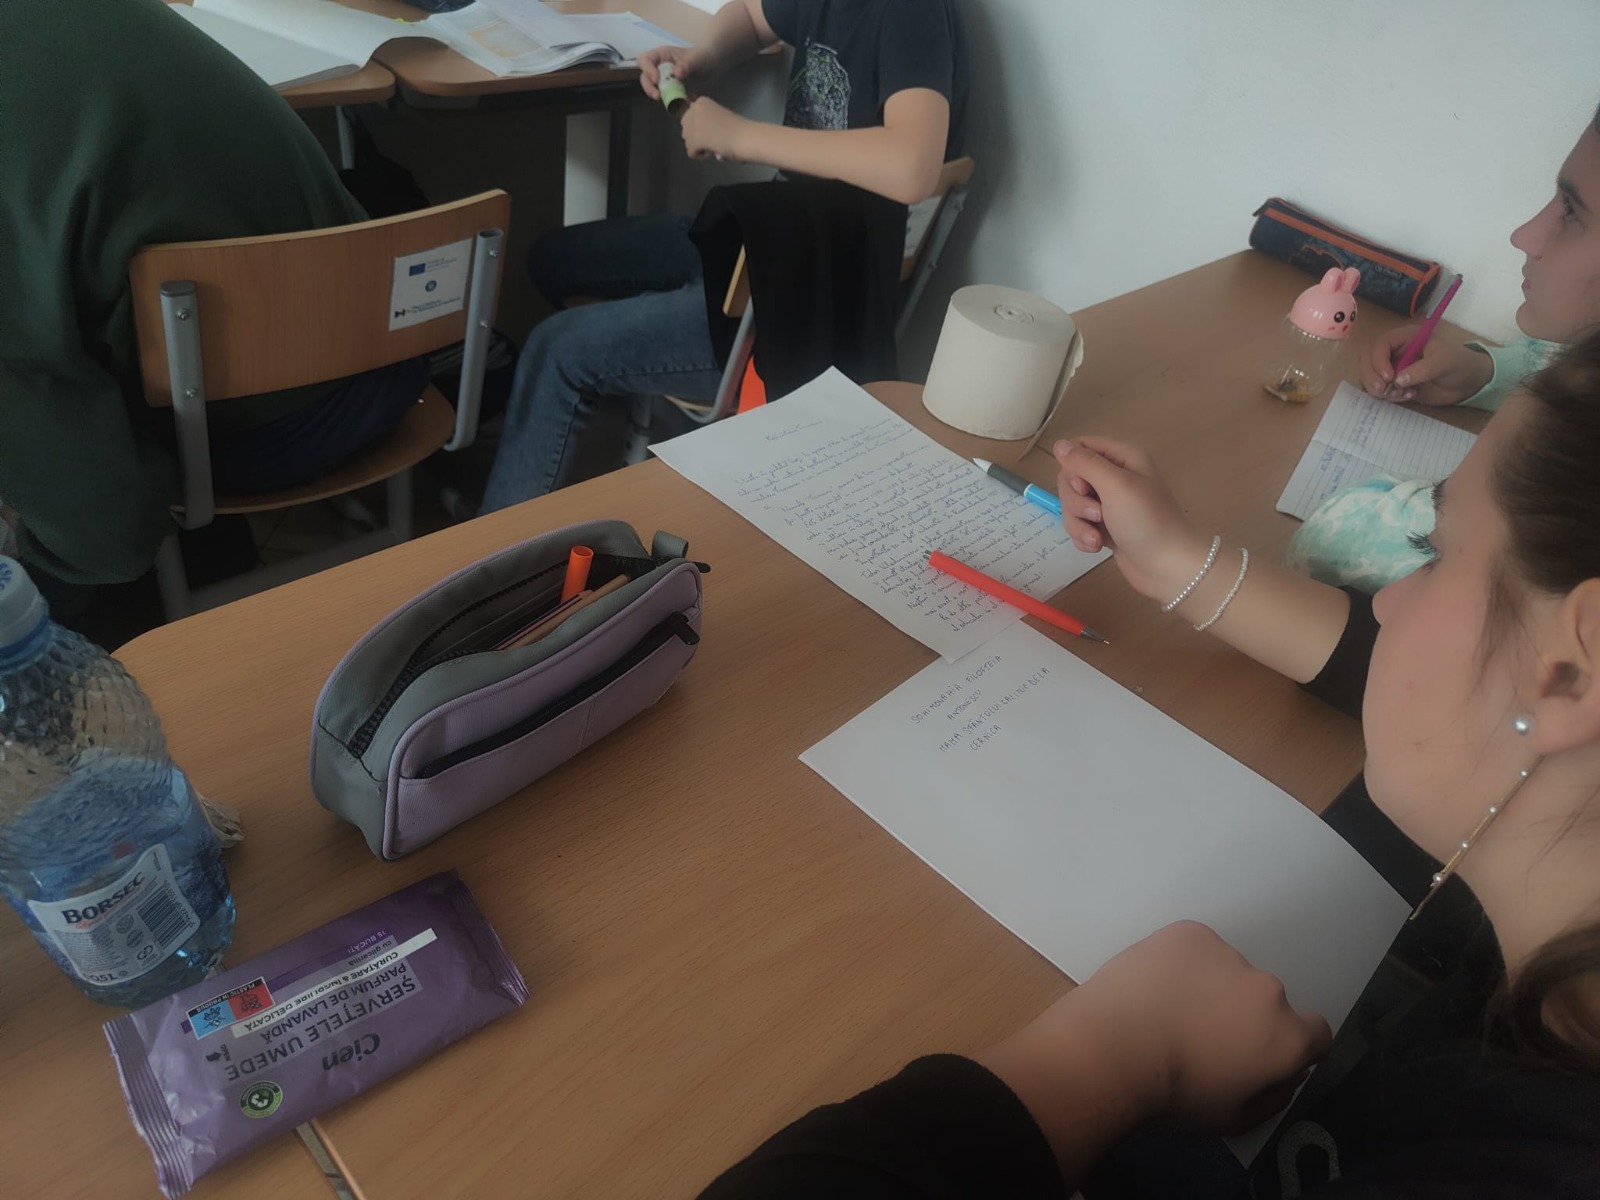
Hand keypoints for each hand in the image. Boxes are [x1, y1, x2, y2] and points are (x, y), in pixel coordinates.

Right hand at [637, 45, 706, 101]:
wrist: (711, 69)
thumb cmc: (702, 58)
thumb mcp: (696, 59)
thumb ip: (686, 64)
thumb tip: (675, 74)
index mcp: (662, 55)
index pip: (645, 59)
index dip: (647, 69)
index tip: (657, 80)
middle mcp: (659, 67)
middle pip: (645, 76)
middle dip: (648, 87)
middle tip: (658, 96)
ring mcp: (663, 80)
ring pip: (651, 88)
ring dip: (655, 95)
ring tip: (665, 101)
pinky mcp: (669, 91)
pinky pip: (663, 97)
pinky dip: (666, 102)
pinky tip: (675, 104)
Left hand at [680, 97, 749, 160]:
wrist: (746, 136)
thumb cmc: (739, 127)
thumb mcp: (719, 117)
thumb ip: (707, 123)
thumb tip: (701, 137)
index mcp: (702, 101)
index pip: (690, 117)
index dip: (700, 127)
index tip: (714, 131)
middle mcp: (694, 109)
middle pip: (686, 128)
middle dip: (695, 136)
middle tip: (711, 140)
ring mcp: (693, 125)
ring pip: (687, 141)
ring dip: (698, 147)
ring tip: (714, 146)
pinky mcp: (694, 140)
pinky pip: (690, 152)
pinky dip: (700, 156)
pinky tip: (712, 152)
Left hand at [976, 922, 1331, 1151]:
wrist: (1113, 1049)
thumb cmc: (1174, 1093)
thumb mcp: (1235, 1119)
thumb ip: (1275, 1096)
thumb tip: (1287, 1075)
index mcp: (1287, 1036)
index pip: (1317, 1032)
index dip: (1291, 1043)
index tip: (1259, 1051)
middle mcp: (1268, 989)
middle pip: (1266, 1001)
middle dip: (1243, 1015)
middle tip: (1201, 1034)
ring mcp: (1228, 954)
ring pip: (1228, 971)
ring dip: (1210, 986)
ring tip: (1168, 1009)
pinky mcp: (1190, 933)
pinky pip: (1196, 948)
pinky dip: (1181, 962)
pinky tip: (1155, 985)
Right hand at [1053, 436, 1209, 603]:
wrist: (1168, 567)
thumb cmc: (1146, 521)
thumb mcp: (1116, 485)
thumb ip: (1085, 462)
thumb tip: (1059, 444)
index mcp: (1123, 459)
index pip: (1080, 447)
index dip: (1073, 467)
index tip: (1082, 486)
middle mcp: (1115, 478)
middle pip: (1072, 478)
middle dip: (1075, 501)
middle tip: (1096, 514)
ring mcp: (1110, 504)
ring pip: (1073, 504)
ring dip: (1079, 523)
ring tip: (1097, 538)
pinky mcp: (1105, 527)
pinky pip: (1079, 525)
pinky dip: (1083, 536)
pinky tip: (1098, 547)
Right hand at [1359, 325, 1493, 404]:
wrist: (1467, 383)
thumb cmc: (1460, 364)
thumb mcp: (1445, 362)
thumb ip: (1423, 369)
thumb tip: (1398, 380)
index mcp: (1406, 337)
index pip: (1380, 344)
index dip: (1378, 360)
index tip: (1388, 377)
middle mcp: (1395, 350)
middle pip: (1367, 359)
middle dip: (1371, 376)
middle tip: (1382, 391)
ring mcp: (1392, 367)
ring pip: (1368, 375)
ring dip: (1378, 389)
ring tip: (1401, 395)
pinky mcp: (1393, 384)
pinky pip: (1378, 390)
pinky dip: (1386, 397)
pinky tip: (1405, 397)